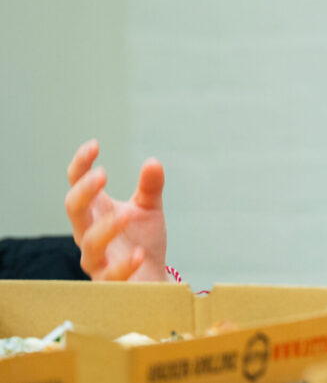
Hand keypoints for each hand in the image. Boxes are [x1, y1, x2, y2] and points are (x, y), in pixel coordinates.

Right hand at [64, 140, 167, 280]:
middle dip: (84, 191)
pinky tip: (138, 253)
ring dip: (107, 226)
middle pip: (74, 210)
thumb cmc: (142, 240)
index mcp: (96, 210)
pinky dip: (124, 264)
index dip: (80, 165)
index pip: (77, 184)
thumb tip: (152, 162)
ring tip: (128, 213)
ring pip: (90, 243)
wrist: (151, 278)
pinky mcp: (110, 282)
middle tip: (102, 175)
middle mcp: (90, 232)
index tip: (94, 145)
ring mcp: (97, 258)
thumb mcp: (149, 209)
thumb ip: (150, 187)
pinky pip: (111, 275)